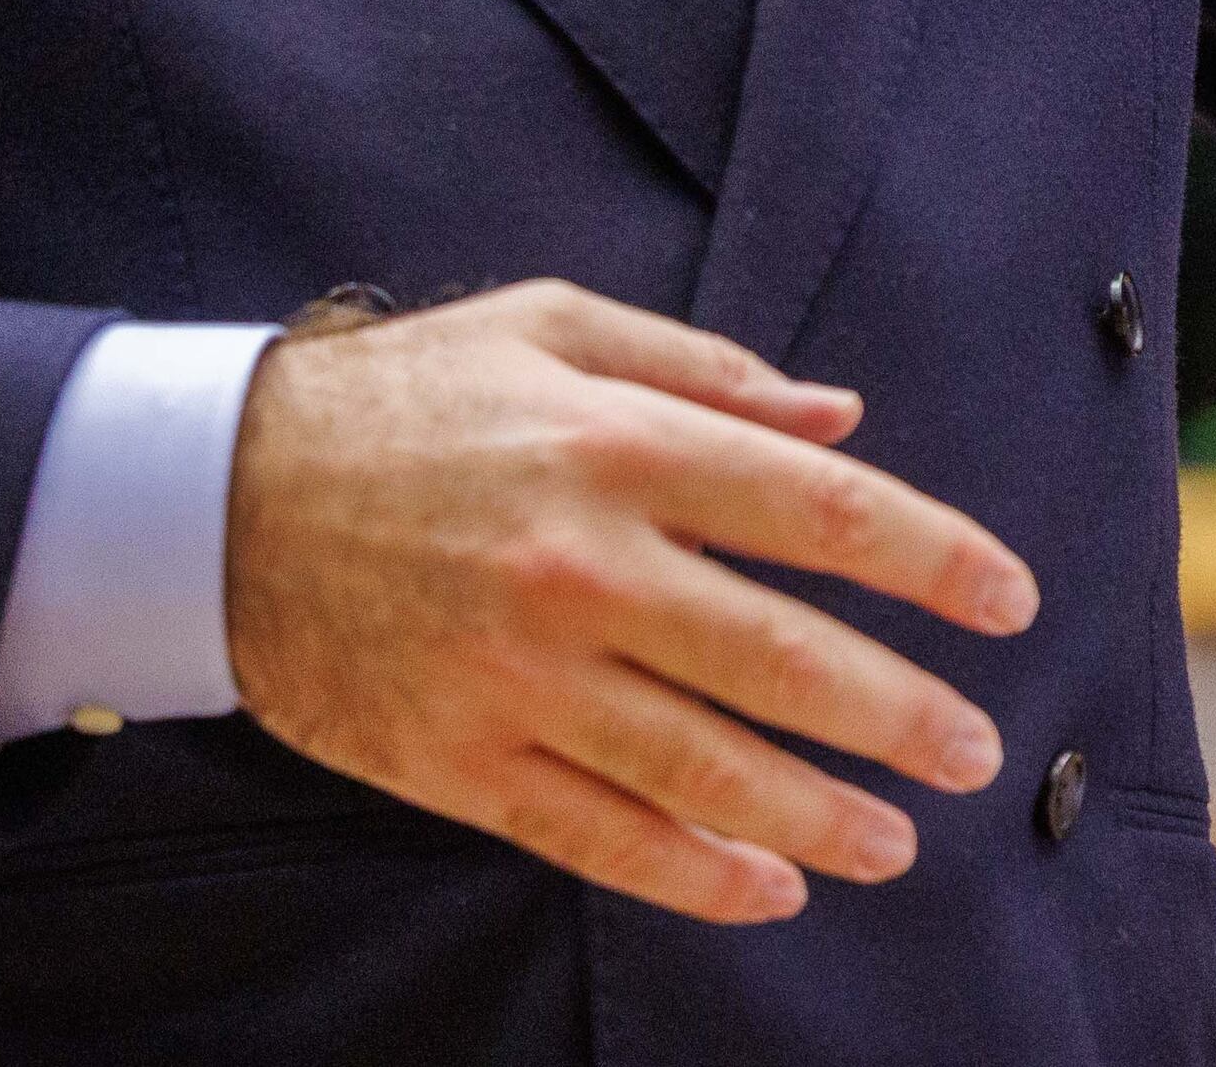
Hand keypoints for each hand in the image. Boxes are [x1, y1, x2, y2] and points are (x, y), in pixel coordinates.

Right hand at [223, 280, 1038, 921]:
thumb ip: (706, 372)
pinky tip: (769, 887)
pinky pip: (596, 834)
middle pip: (778, 657)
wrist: (206, 497)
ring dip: (816, 813)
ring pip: (700, 766)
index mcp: (614, 445)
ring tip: (899, 839)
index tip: (1008, 599)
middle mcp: (575, 565)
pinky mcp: (455, 758)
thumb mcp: (552, 328)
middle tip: (975, 748)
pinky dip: (693, 871)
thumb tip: (842, 420)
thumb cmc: (408, 398)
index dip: (929, 558)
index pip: (815, 509)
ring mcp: (513, 676)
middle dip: (898, 711)